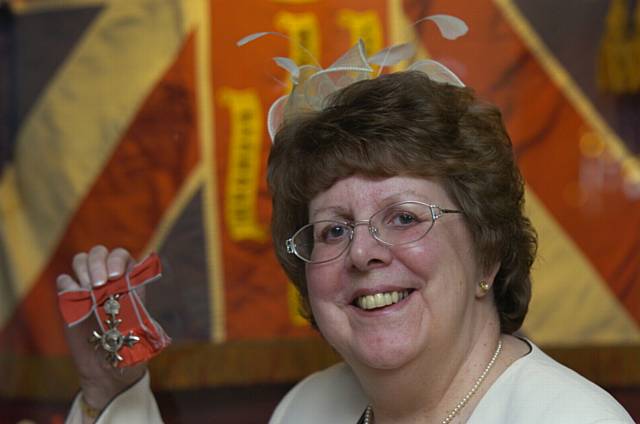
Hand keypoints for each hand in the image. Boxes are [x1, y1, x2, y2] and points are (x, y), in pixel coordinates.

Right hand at [56, 245, 146, 412]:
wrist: (108, 370)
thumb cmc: (130, 350)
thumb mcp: (140, 330)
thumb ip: (135, 312)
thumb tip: (128, 296)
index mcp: (130, 284)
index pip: (122, 256)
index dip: (117, 260)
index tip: (114, 277)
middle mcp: (109, 281)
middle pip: (100, 253)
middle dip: (97, 263)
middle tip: (97, 285)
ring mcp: (88, 287)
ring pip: (81, 260)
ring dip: (83, 270)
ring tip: (88, 292)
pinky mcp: (70, 300)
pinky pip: (63, 280)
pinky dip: (67, 285)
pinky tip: (75, 299)